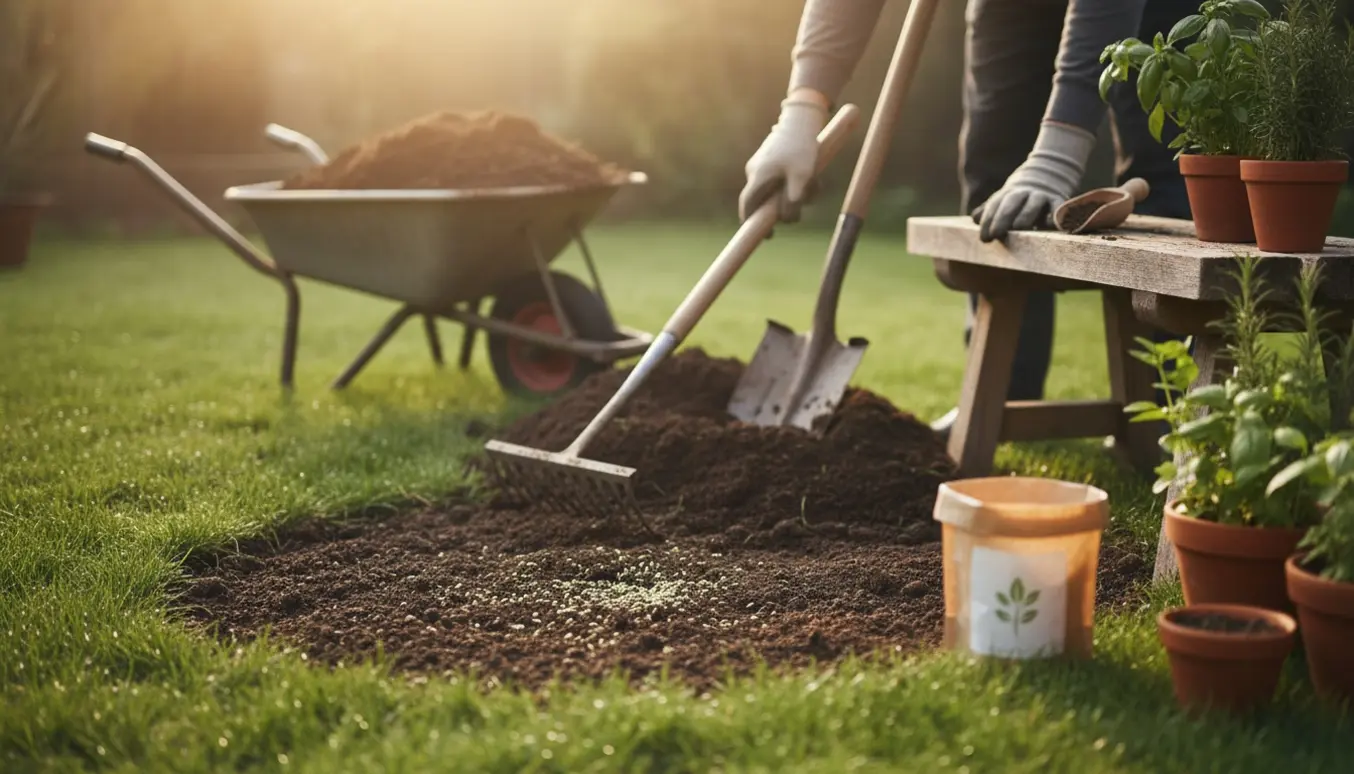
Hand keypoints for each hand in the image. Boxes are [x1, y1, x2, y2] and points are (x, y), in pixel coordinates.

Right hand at [738, 98, 828, 222]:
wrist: (802, 118)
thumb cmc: (802, 147)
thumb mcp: (802, 177)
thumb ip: (793, 201)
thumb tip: (786, 219)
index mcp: (758, 176)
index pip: (747, 206)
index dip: (752, 223)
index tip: (766, 235)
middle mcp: (755, 171)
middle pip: (766, 200)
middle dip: (786, 206)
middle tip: (804, 204)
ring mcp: (762, 164)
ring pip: (777, 189)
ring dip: (796, 192)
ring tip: (815, 183)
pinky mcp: (772, 159)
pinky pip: (782, 178)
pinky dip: (796, 181)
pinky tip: (813, 174)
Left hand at [971, 122, 1096, 241]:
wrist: (1049, 171)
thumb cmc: (1021, 197)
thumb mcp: (1004, 200)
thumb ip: (989, 211)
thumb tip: (975, 218)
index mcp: (1007, 194)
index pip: (994, 206)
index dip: (988, 221)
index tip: (984, 238)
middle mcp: (1023, 193)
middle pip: (1011, 203)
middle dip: (1002, 217)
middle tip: (996, 234)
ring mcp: (1041, 196)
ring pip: (1033, 204)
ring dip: (1026, 215)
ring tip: (1019, 227)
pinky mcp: (1059, 200)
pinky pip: (1058, 207)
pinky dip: (1056, 215)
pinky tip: (1052, 224)